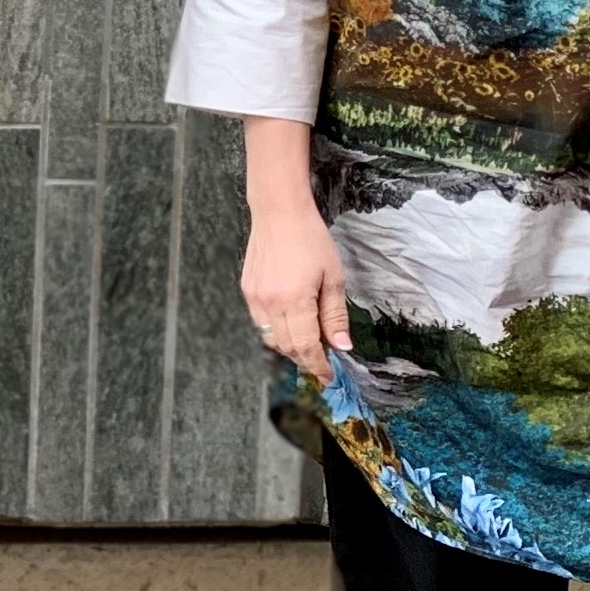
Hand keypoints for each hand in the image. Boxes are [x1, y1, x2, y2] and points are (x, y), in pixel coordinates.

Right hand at [241, 204, 352, 367]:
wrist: (278, 213)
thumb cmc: (311, 239)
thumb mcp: (333, 277)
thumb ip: (335, 315)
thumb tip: (342, 346)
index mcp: (295, 300)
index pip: (307, 347)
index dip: (319, 366)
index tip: (329, 377)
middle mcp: (270, 304)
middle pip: (288, 347)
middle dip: (306, 359)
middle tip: (324, 362)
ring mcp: (255, 298)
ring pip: (272, 338)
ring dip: (291, 346)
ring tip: (309, 342)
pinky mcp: (248, 290)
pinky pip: (262, 322)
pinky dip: (277, 330)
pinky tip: (292, 322)